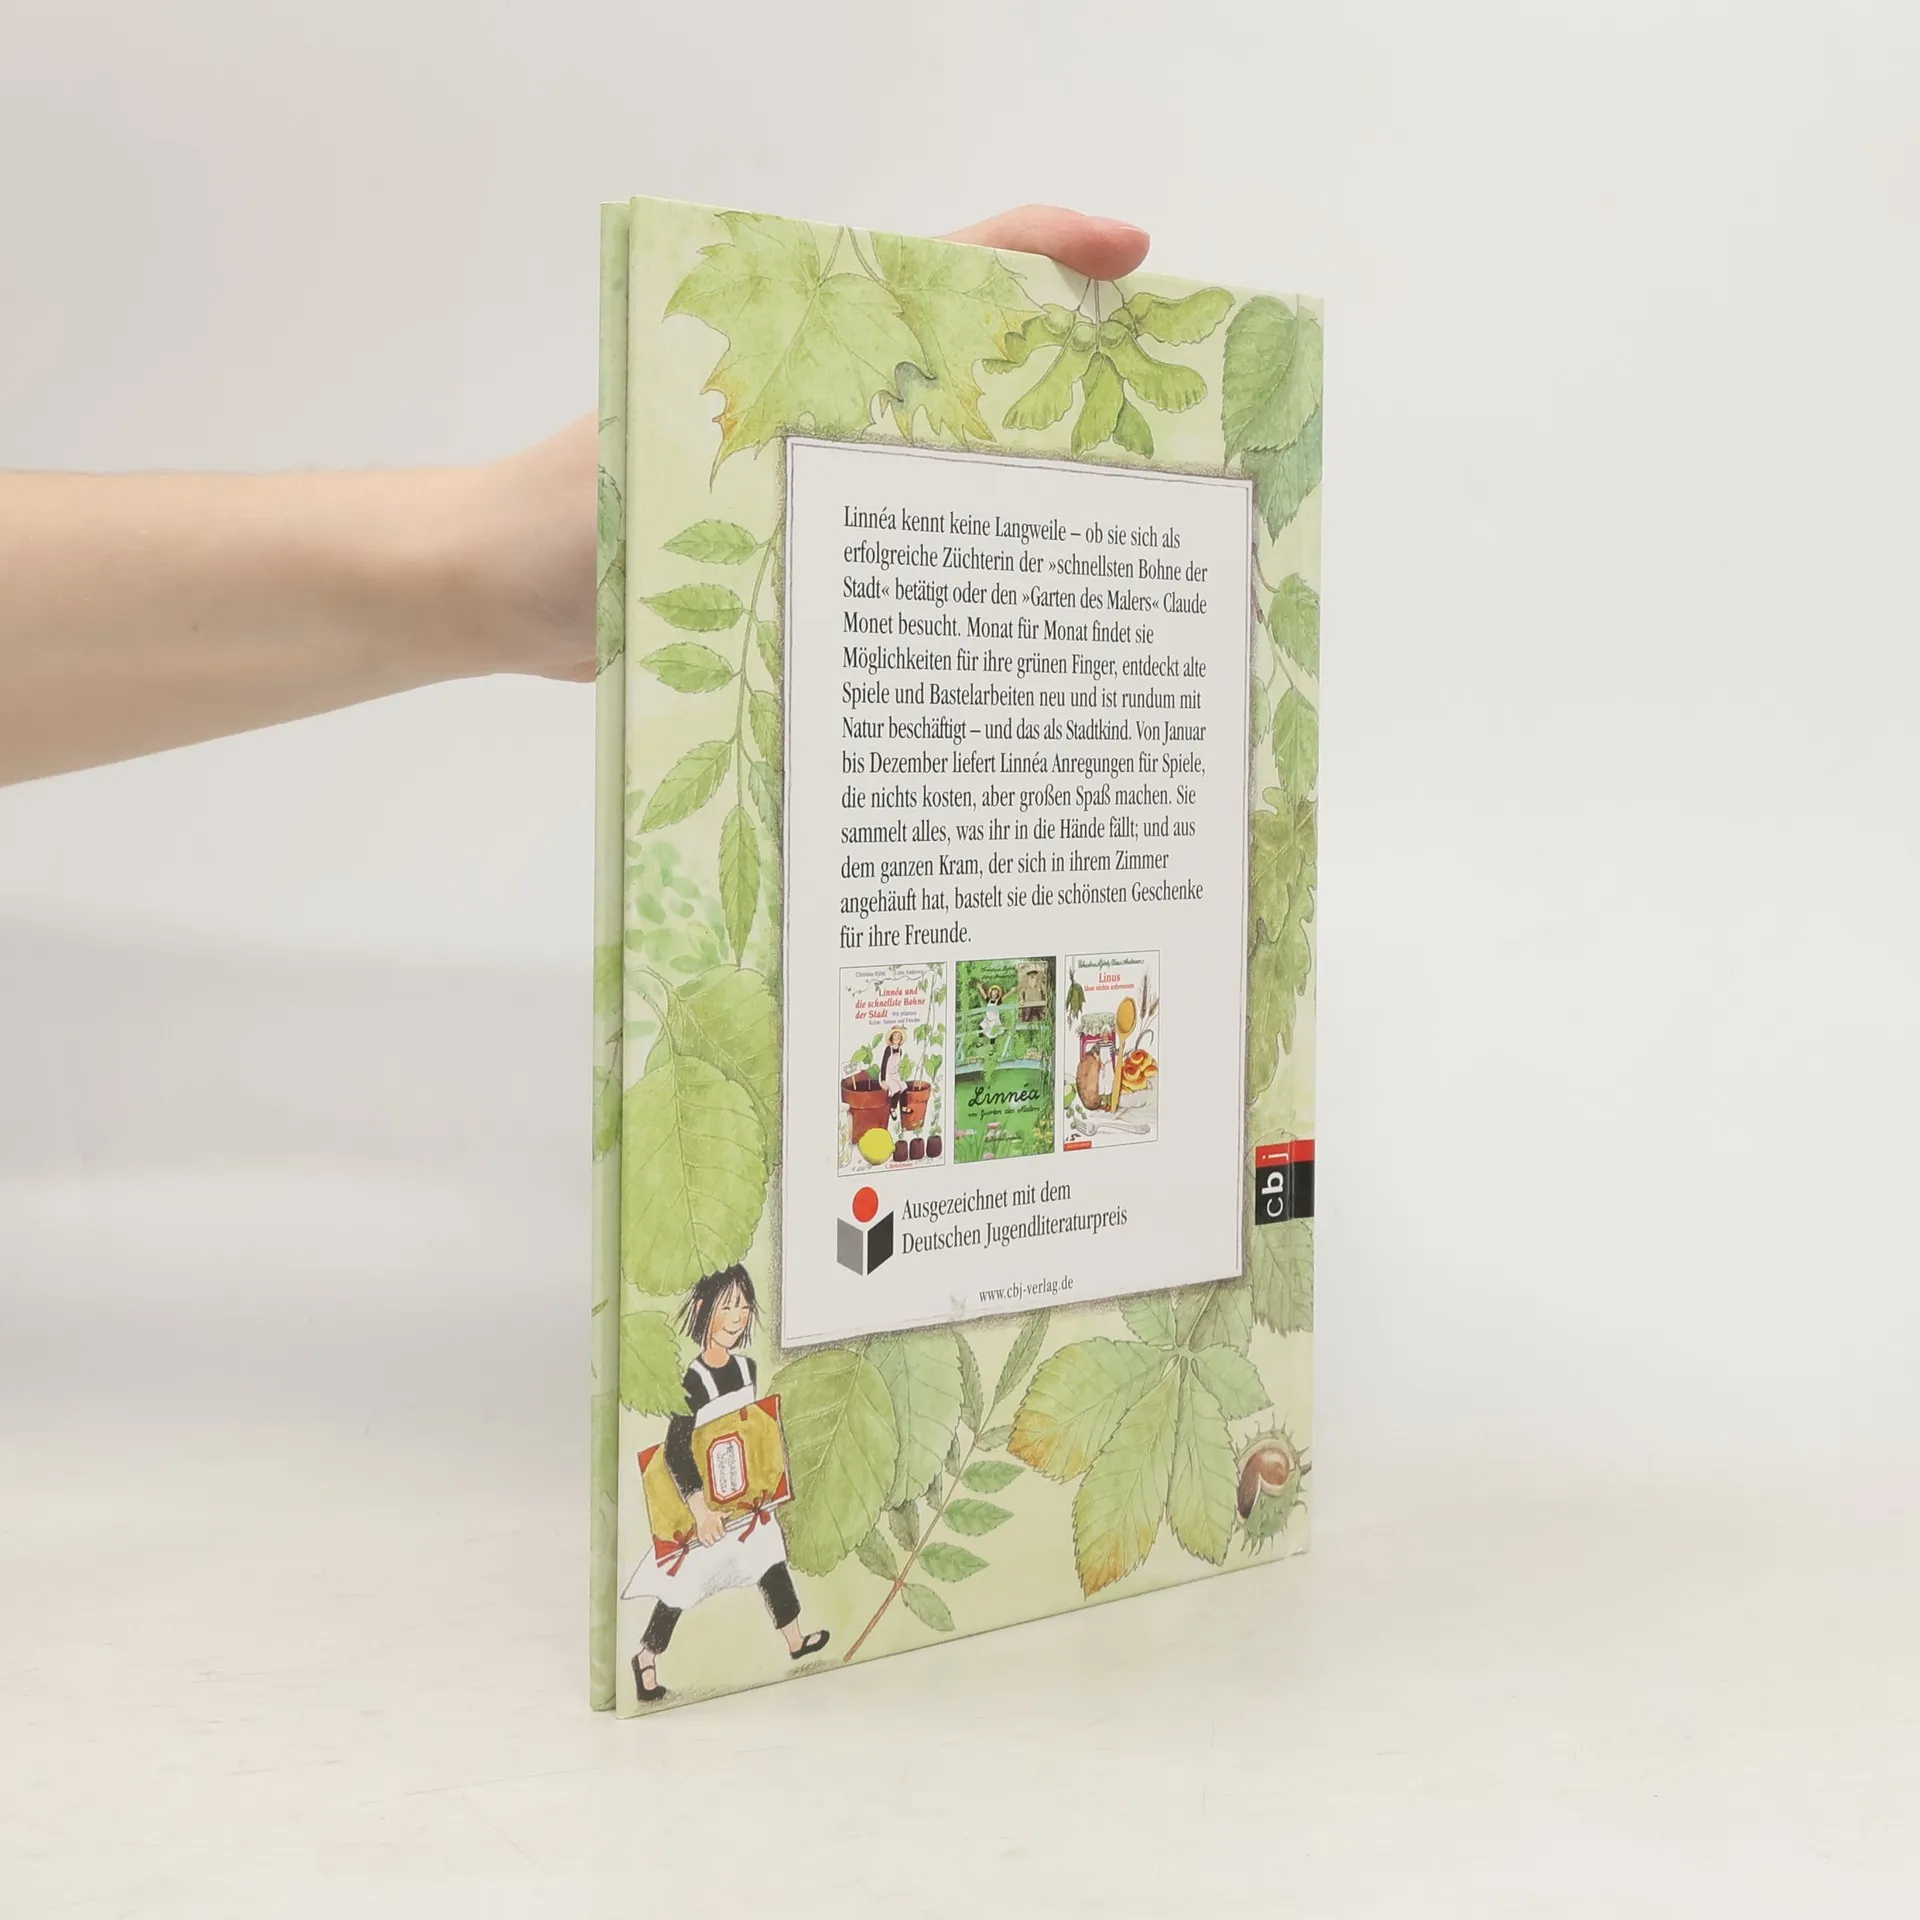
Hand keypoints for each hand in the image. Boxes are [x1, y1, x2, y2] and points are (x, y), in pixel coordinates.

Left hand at [489, 207, 1151, 683]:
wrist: (485, 593)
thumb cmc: (556, 517)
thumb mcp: (672, 474)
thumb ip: (769, 477)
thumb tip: (892, 516)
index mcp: (798, 353)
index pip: (937, 270)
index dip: (1043, 249)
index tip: (1134, 259)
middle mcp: (821, 410)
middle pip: (971, 375)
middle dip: (1070, 396)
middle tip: (1163, 451)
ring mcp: (815, 484)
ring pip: (945, 477)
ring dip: (1023, 509)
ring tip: (1115, 558)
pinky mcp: (800, 561)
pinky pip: (897, 565)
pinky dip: (955, 595)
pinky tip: (1011, 650)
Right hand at [690, 1499, 725, 1547]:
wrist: (701, 1513)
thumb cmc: (710, 1514)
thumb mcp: (718, 1513)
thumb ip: (725, 1515)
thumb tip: (731, 1512)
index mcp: (717, 1524)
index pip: (722, 1533)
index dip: (723, 1534)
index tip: (722, 1534)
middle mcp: (712, 1529)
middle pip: (717, 1538)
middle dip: (718, 1538)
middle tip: (717, 1538)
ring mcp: (706, 1532)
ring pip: (711, 1541)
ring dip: (712, 1542)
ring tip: (712, 1542)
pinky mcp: (700, 1535)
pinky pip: (703, 1541)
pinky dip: (705, 1543)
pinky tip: (707, 1544)